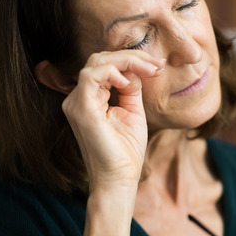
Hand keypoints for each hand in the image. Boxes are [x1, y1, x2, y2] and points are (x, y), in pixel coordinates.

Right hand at [61, 51, 165, 191]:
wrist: (120, 179)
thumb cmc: (126, 151)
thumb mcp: (133, 111)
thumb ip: (131, 88)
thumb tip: (137, 68)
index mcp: (89, 98)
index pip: (105, 65)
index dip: (132, 59)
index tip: (158, 64)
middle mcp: (78, 99)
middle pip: (100, 59)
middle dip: (132, 56)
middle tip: (157, 64)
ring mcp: (76, 103)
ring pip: (96, 63)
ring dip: (127, 61)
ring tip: (150, 70)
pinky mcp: (81, 110)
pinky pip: (91, 77)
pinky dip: (113, 72)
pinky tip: (130, 82)